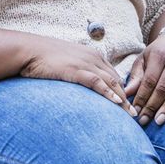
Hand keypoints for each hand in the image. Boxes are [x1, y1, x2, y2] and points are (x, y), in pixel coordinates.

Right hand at [20, 39, 136, 114]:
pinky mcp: (76, 70)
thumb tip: (79, 84)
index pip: (113, 74)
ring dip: (123, 99)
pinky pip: (97, 83)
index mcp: (92, 55)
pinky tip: (117, 103)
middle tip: (136, 112)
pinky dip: (109, 93)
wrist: (28, 50)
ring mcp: (85, 64)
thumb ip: (76, 71)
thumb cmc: (43, 58)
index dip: (122, 90)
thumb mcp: (65, 62)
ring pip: (111, 82)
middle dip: (128, 96)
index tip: (129, 104)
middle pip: (116, 79)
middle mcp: (93, 58)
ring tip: (132, 113)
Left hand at [125, 28, 164, 126]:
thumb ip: (137, 75)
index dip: (141, 97)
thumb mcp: (145, 58)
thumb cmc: (161, 52)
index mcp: (159, 55)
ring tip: (159, 120)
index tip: (135, 112)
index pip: (149, 81)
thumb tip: (126, 93)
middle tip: (145, 121)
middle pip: (163, 87)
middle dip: (152, 106)